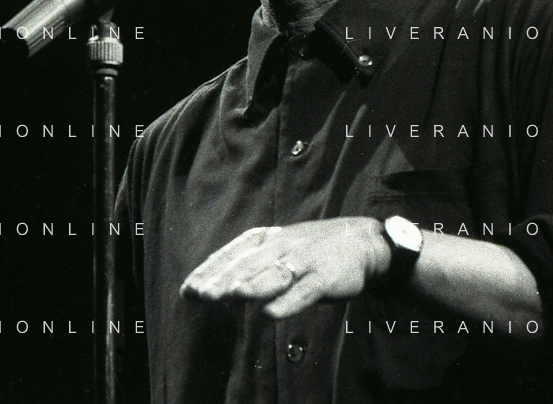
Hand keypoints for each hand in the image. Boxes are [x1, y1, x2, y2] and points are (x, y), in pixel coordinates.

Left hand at [179, 217, 390, 318]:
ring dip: (254, 285)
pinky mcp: (326, 278)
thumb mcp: (280, 250)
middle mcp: (284, 246)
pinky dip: (288, 302)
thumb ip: (251, 267)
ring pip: (275, 274)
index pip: (234, 253)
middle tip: (201, 295)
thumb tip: (217, 288)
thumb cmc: (313, 250)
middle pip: (249, 264)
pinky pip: (305, 291)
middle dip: (224, 280)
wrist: (363, 242)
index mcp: (269, 239)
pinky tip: (272, 313)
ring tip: (233, 295)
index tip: (188, 290)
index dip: (211, 270)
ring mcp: (305, 261)